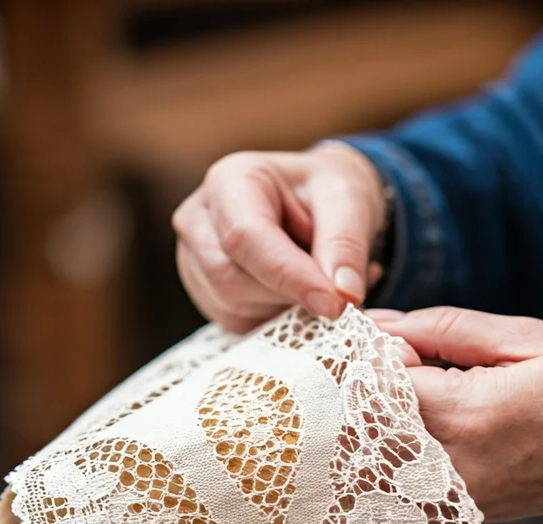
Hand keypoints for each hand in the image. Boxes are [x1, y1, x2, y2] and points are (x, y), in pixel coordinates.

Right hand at [173, 144, 385, 332]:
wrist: (316, 201)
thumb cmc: (326, 191)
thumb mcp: (348, 199)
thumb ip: (346, 244)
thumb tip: (344, 294)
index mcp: (229, 180)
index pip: (244, 237)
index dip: (289, 276)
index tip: (335, 303)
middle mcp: (199, 220)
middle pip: (230, 279)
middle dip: (288, 295)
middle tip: (337, 290)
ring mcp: (194, 260)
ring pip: (234, 308)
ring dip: (287, 308)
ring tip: (322, 282)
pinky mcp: (206, 294)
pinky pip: (239, 325)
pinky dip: (279, 320)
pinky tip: (303, 295)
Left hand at [369, 306, 542, 523]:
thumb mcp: (529, 338)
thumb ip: (446, 330)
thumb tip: (380, 323)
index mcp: (468, 414)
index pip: (375, 383)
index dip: (377, 355)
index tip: (404, 339)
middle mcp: (454, 466)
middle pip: (368, 425)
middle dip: (374, 388)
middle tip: (414, 362)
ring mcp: (459, 498)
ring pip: (384, 456)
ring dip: (390, 419)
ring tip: (434, 391)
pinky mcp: (468, 513)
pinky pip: (412, 479)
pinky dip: (410, 447)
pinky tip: (447, 424)